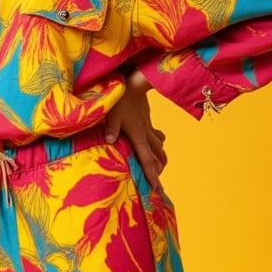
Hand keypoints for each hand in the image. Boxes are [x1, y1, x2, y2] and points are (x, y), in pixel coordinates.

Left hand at [105, 69, 166, 189]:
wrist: (135, 83)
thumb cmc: (121, 99)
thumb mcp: (113, 114)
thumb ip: (112, 128)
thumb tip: (110, 141)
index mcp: (138, 136)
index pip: (146, 160)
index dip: (152, 174)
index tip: (157, 187)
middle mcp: (146, 134)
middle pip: (156, 157)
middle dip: (158, 171)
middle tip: (158, 184)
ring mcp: (148, 128)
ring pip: (159, 147)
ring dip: (161, 159)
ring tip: (161, 168)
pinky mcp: (147, 121)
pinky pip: (157, 136)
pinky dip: (159, 143)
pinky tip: (160, 145)